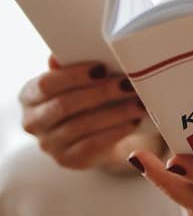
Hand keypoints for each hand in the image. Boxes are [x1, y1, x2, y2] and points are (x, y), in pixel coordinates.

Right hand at [20, 55, 146, 169]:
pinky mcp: (69, 160)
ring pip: (82, 126)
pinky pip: (93, 145)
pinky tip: (133, 121)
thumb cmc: (87, 101)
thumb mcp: (78, 83)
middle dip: (100, 93)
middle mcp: (33, 122)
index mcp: (30, 96)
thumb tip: (64, 55)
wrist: (96, 137)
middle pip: (65, 105)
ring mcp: (50, 144)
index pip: (46, 84)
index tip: (103, 68)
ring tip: (138, 103)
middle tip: (128, 85)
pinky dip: (115, 132)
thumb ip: (73, 67)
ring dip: (115, 113)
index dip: (74, 75)